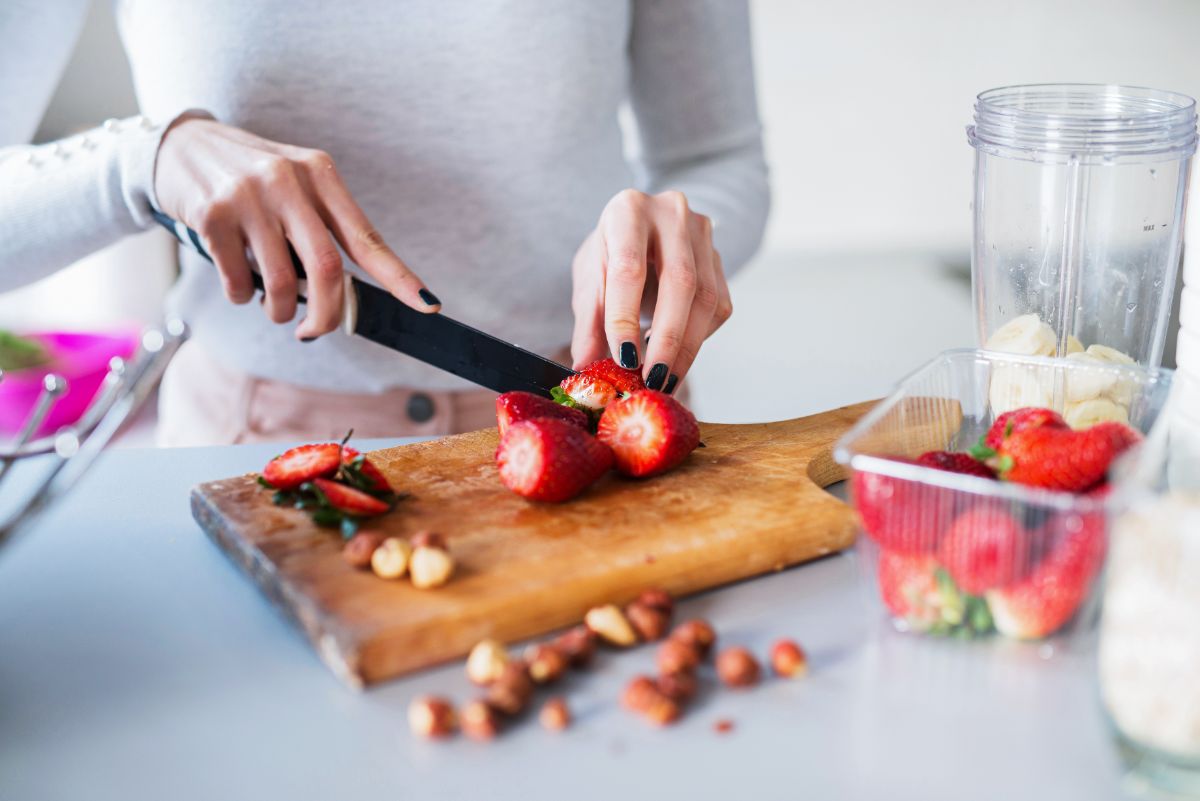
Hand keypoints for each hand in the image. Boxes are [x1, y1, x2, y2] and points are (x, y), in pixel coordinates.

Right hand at [154, 117, 438, 339]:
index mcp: (321, 175)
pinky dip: (241, 296)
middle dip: (326, 315)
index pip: (367, 237)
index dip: (400, 277)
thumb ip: (322, 228)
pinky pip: (238, 282)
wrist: (182, 146)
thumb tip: (344, 294)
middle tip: (313, 331)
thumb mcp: (296, 185)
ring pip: (281, 283)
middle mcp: (289, 180)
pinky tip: (239, 283)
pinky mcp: (212, 215)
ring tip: (271, 304)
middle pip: (327, 270)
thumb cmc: (251, 179)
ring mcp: (249, 196)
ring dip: (278, 310)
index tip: (427, 305)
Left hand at [570, 189, 732, 391]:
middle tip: (653, 378)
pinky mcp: (720, 258)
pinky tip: (676, 354)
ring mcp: (702, 234)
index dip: (625, 318)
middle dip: (667, 338)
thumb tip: (586, 368)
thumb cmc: (610, 253)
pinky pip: (718, 306)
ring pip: (706, 298)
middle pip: (680, 281)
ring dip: (687, 347)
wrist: (640, 228)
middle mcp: (671, 214)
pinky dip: (699, 338)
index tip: (623, 360)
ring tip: (664, 378)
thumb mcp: (590, 280)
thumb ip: (589, 322)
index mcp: (628, 211)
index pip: (629, 269)